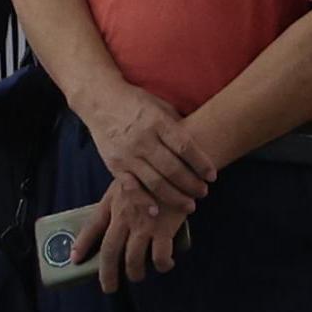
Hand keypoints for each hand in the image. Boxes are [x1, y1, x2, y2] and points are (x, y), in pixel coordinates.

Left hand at [77, 173, 194, 287]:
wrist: (179, 166)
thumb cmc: (153, 175)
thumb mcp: (128, 182)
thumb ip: (118, 200)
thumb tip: (114, 223)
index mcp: (113, 202)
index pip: (92, 226)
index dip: (82, 244)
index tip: (75, 260)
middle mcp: (124, 216)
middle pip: (110, 251)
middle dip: (107, 274)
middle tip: (109, 288)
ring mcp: (144, 224)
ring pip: (133, 259)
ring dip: (135, 273)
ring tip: (137, 276)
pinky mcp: (164, 229)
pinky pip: (160, 257)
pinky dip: (162, 265)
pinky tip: (165, 265)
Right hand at [87, 80, 217, 215]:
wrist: (99, 100)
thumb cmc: (135, 102)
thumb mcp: (160, 105)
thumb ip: (177, 126)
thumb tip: (199, 146)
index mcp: (157, 121)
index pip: (185, 147)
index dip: (201, 164)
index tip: (212, 176)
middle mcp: (143, 140)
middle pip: (173, 169)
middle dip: (192, 185)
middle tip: (204, 192)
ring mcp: (127, 155)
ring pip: (155, 183)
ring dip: (175, 197)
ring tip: (190, 205)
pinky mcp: (114, 166)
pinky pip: (131, 188)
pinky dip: (143, 201)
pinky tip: (157, 211)